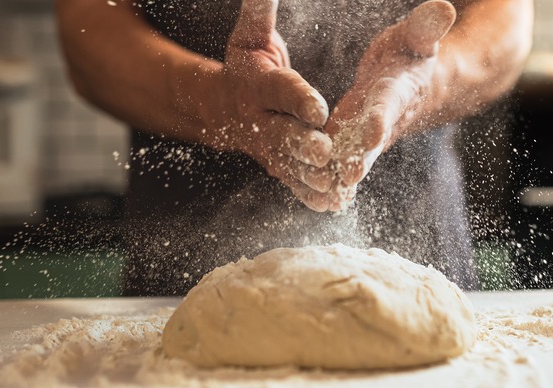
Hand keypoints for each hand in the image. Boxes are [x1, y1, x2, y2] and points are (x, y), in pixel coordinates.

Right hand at [198, 0, 337, 211]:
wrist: (219, 108)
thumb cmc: (245, 66)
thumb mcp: (250, 36)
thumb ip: (259, 11)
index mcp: (258, 85)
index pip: (279, 91)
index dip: (298, 98)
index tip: (318, 107)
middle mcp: (261, 120)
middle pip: (283, 133)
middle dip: (303, 144)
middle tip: (325, 152)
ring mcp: (267, 147)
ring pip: (289, 164)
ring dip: (310, 176)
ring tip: (333, 185)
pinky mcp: (277, 165)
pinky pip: (292, 182)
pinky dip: (309, 194)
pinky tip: (331, 203)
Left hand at [325, 1, 456, 198]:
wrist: (414, 86)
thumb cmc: (411, 55)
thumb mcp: (416, 37)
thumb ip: (425, 27)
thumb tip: (442, 8)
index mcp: (397, 90)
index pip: (389, 104)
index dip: (381, 117)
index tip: (373, 131)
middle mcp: (383, 119)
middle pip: (371, 141)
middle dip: (361, 157)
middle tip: (348, 174)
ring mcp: (368, 136)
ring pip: (355, 158)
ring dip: (342, 176)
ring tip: (328, 194)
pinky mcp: (353, 143)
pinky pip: (343, 163)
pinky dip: (335, 181)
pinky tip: (320, 199)